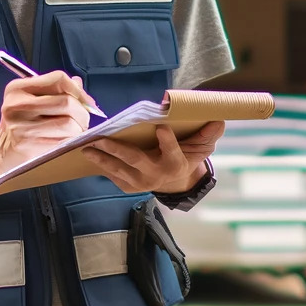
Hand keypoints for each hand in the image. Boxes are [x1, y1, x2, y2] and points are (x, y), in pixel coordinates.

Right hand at [0, 71, 91, 169]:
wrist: (1, 148)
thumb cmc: (19, 121)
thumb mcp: (29, 97)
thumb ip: (54, 88)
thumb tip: (78, 84)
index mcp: (18, 88)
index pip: (58, 79)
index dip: (77, 89)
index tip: (85, 99)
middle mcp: (18, 105)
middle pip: (66, 102)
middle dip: (82, 111)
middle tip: (83, 118)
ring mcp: (23, 127)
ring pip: (69, 124)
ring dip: (78, 128)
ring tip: (74, 129)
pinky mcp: (30, 146)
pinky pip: (63, 140)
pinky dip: (71, 139)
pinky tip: (65, 138)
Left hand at [82, 121, 224, 194]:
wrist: (174, 183)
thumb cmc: (186, 157)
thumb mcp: (200, 148)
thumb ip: (207, 135)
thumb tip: (219, 120)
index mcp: (176, 164)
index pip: (173, 152)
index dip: (167, 141)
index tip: (161, 127)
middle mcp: (157, 175)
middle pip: (136, 161)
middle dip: (117, 149)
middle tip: (101, 139)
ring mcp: (140, 182)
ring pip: (119, 169)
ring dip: (101, 158)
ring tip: (86, 147)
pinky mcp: (128, 186)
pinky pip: (112, 175)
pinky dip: (100, 165)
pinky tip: (89, 154)